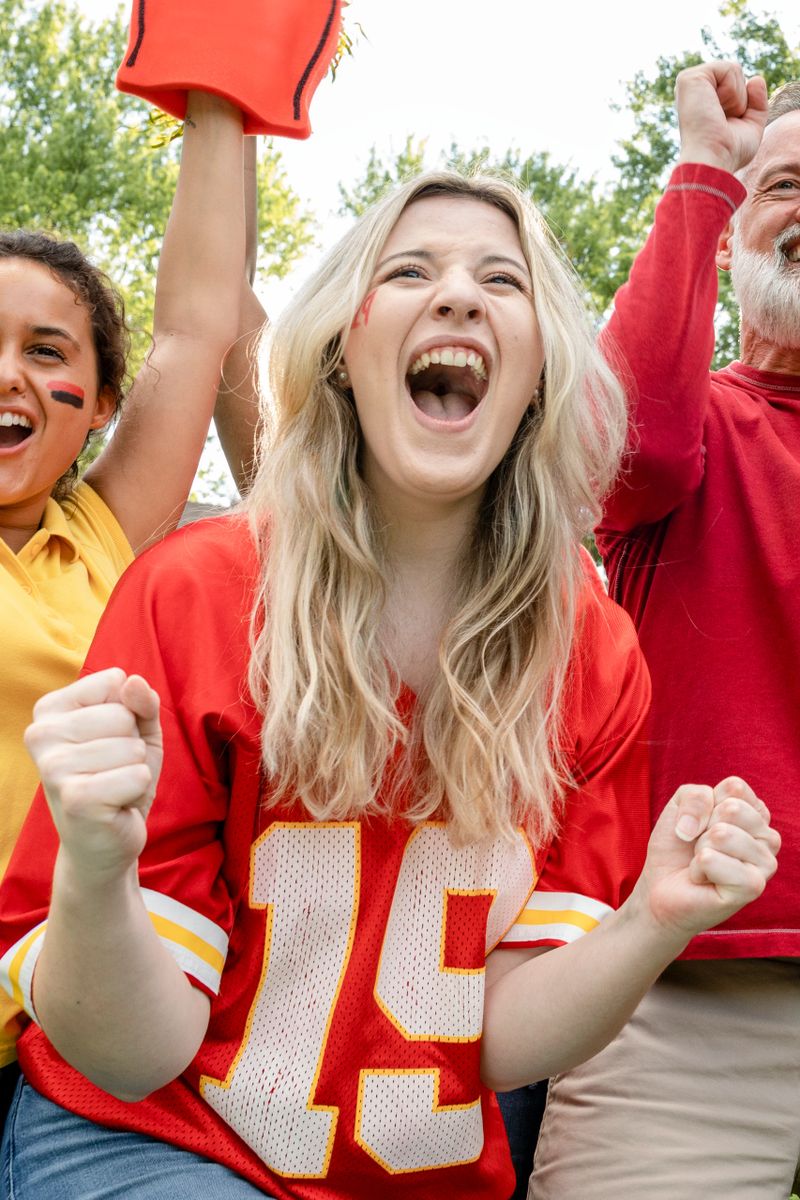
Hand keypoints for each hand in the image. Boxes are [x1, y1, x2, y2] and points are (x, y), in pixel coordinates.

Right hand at [24, 669, 162, 882]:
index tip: (110, 742)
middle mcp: (41, 734)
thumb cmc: (119, 778)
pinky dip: (137, 791)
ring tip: (113, 789)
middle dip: (132, 745)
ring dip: (135, 772)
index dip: (129, 713)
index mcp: (49, 710)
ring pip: (131, 747)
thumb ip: (141, 702)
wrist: (104, 842)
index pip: (115, 680)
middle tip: (112, 772)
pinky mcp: (76, 798)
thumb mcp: (138, 731)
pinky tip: (116, 806)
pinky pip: (137, 775)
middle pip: (123, 714)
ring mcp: (54, 767)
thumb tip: (132, 682)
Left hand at [633, 777, 779, 944]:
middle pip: (732, 809)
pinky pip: (711, 860)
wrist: (661, 886)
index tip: (702, 823)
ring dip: (700, 849)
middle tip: (701, 846)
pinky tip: (704, 879)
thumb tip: (716, 830)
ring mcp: (765, 864)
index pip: (735, 787)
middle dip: (703, 826)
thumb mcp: (679, 805)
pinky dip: (697, 868)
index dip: (706, 803)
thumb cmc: (677, 846)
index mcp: (756, 813)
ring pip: (722, 834)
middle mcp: (768, 838)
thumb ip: (696, 796)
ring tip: (703, 863)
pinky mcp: (753, 888)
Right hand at [675, 61, 767, 173]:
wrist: (713, 160)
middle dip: (741, 99)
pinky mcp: (688, 78)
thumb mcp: (750, 127)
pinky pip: (729, 68)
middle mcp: (694, 91)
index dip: (743, 105)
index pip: (737, 85)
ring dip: (737, 97)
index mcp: (703, 101)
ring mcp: (689, 83)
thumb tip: (756, 79)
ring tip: (719, 116)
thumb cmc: (728, 152)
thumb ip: (757, 103)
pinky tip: (716, 107)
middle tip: (724, 121)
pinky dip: (733, 90)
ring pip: (734, 70)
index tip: (726, 127)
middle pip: (737, 75)